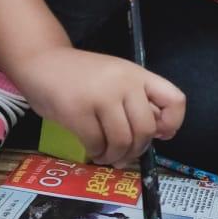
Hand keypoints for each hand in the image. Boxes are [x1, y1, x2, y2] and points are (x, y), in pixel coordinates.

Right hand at [14, 46, 185, 167]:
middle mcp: (124, 83)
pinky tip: (94, 151)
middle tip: (126, 155)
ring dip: (116, 156)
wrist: (42, 62)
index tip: (160, 134)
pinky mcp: (77, 110)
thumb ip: (137, 101)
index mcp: (139, 75)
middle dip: (137, 150)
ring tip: (108, 157)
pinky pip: (97, 143)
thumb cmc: (82, 76)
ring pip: (123, 140)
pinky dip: (97, 153)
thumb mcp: (117, 80)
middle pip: (147, 128)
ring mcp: (101, 96)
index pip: (175, 100)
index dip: (173, 123)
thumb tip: (159, 133)